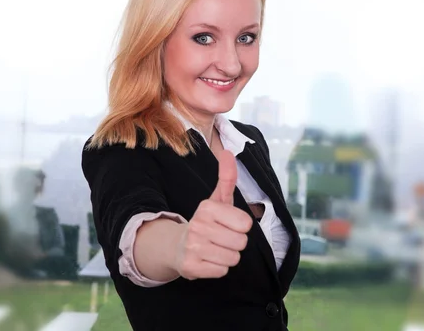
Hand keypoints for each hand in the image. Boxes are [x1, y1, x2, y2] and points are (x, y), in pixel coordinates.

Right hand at [174, 150, 252, 279]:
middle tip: (221, 238)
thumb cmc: (206, 221)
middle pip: (241, 242)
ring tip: (215, 249)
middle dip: (235, 243)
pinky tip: (208, 260)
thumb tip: (228, 152)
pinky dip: (218, 268)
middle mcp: (198, 225)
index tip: (228, 224)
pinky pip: (222, 271)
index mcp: (207, 207)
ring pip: (233, 258)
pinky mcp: (190, 267)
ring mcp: (193, 247)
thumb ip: (227, 177)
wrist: (177, 246)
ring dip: (228, 256)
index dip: (241, 226)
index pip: (246, 223)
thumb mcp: (218, 199)